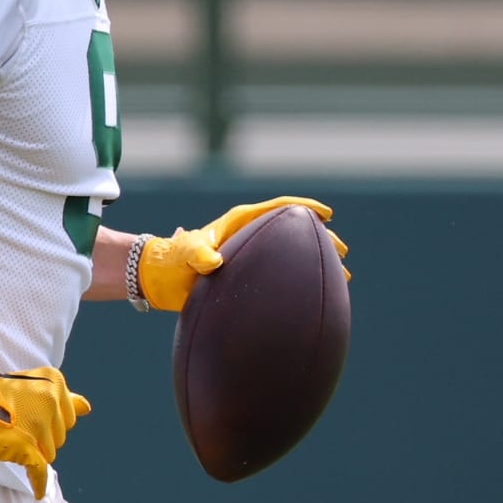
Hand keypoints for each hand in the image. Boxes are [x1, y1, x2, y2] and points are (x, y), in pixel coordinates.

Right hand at [0, 362, 90, 498]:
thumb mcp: (30, 385)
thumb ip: (62, 397)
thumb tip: (87, 407)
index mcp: (54, 383)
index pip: (67, 417)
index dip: (49, 424)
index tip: (29, 421)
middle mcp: (51, 400)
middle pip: (59, 437)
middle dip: (42, 439)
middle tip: (16, 430)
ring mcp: (39, 423)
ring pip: (49, 453)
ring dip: (33, 452)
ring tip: (10, 440)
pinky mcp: (24, 445)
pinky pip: (40, 471)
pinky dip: (38, 483)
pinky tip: (37, 491)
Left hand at [135, 195, 350, 311]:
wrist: (160, 279)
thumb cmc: (172, 261)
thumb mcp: (186, 254)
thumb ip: (199, 255)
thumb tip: (214, 263)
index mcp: (239, 222)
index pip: (278, 208)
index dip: (304, 209)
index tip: (326, 215)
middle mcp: (248, 235)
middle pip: (292, 232)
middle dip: (320, 240)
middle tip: (343, 254)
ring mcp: (250, 254)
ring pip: (290, 254)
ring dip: (315, 262)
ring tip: (341, 277)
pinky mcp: (247, 273)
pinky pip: (280, 272)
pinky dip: (299, 279)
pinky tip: (314, 293)